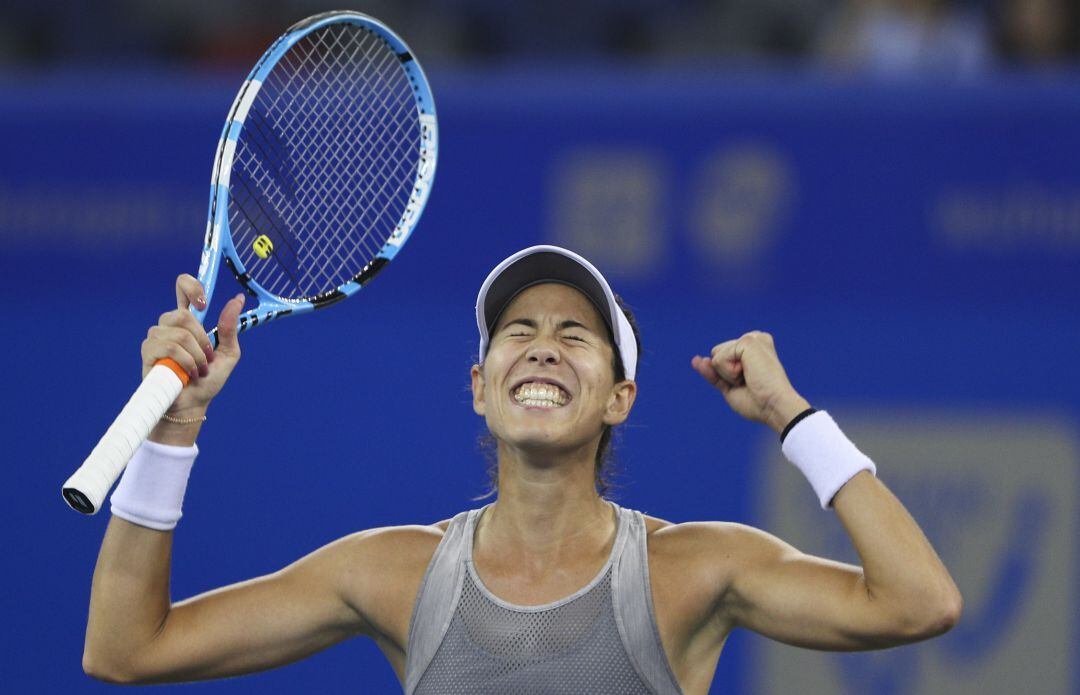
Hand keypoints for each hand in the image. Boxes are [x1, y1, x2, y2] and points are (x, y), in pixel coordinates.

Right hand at [141, 274, 244, 418]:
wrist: (193, 403)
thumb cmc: (208, 379)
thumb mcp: (228, 353)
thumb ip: (229, 327)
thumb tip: (238, 299)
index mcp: (189, 322)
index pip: (182, 288)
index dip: (191, 287)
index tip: (203, 303)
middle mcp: (170, 325)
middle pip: (183, 315)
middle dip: (202, 340)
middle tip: (207, 359)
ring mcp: (157, 337)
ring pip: (179, 334)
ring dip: (196, 356)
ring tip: (199, 370)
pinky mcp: (148, 351)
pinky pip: (169, 347)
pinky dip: (186, 362)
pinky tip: (188, 374)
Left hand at [691, 331, 809, 433]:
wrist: (774, 407)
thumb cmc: (757, 402)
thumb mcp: (729, 386)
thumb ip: (713, 372)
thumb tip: (696, 359)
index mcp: (752, 348)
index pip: (720, 358)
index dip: (725, 377)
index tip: (749, 384)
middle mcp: (754, 338)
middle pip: (715, 355)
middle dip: (725, 374)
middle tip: (749, 382)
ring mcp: (752, 337)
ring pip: (716, 356)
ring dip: (727, 374)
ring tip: (750, 378)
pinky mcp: (748, 341)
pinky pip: (719, 359)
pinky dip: (729, 373)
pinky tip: (748, 374)